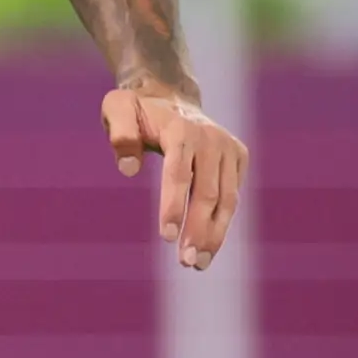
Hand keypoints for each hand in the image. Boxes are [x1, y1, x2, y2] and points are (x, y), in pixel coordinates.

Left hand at [103, 83, 246, 270]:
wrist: (171, 94)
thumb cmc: (138, 109)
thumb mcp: (118, 109)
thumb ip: (121, 135)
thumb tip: (129, 169)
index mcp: (181, 129)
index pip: (179, 174)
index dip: (173, 206)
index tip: (167, 237)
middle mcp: (211, 138)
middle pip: (208, 193)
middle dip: (198, 230)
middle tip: (186, 262)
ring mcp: (228, 147)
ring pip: (227, 199)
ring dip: (215, 234)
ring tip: (199, 263)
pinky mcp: (239, 156)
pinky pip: (232, 196)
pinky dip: (223, 222)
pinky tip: (208, 245)